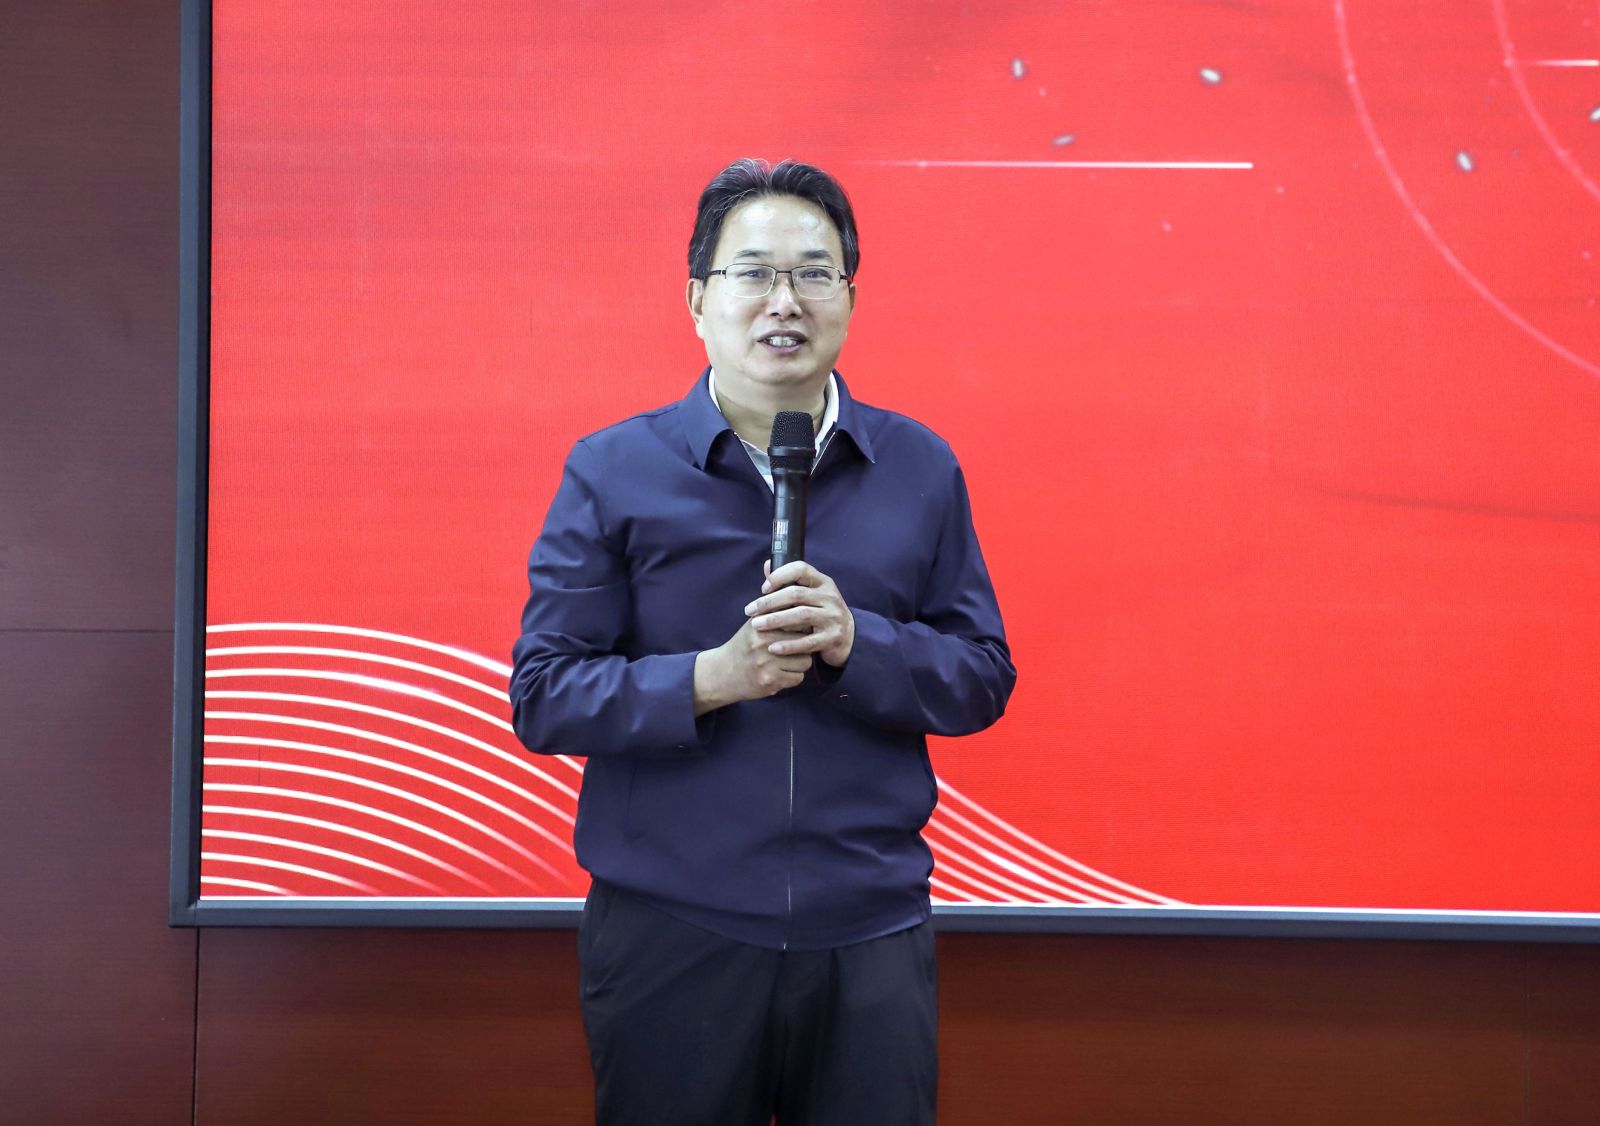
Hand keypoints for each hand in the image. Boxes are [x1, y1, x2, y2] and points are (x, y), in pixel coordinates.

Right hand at [693, 616, 812, 714]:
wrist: (722, 673)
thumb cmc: (744, 646)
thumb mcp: (754, 624)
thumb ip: (775, 611)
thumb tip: (801, 600)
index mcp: (761, 625)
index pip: (797, 621)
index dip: (802, 627)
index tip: (797, 632)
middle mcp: (763, 642)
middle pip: (805, 641)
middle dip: (803, 646)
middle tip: (793, 650)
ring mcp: (766, 663)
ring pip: (805, 661)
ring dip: (800, 664)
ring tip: (787, 663)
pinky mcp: (769, 680)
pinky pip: (798, 678)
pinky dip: (793, 678)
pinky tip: (781, 675)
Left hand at [746, 560, 854, 668]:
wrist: (848, 637)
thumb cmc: (821, 612)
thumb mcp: (810, 594)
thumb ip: (788, 582)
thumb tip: (767, 565)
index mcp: (823, 582)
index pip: (801, 569)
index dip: (780, 576)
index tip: (763, 588)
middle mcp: (830, 597)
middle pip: (796, 594)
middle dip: (769, 602)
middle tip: (749, 610)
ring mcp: (833, 617)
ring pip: (801, 615)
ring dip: (775, 620)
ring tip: (756, 626)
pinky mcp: (832, 637)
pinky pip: (808, 641)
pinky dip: (789, 645)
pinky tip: (772, 647)